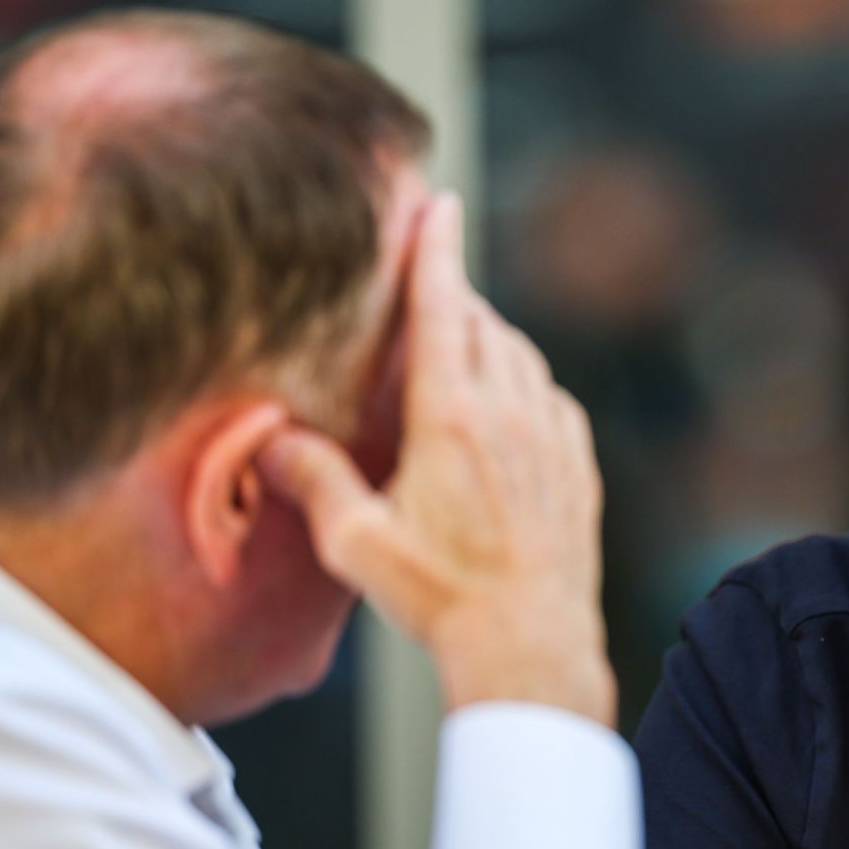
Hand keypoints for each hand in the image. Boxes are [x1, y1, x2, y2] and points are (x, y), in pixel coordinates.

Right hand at [258, 192, 613, 724]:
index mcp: (452, 417)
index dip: (437, 250)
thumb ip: (314, 479)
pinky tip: (507, 406)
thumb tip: (269, 437)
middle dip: (455, 298)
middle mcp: (511, 414)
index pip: (445, 307)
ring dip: (492, 340)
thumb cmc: (440, 597)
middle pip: (485, 324)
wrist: (532, 645)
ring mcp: (553, 438)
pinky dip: (525, 384)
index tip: (439, 204)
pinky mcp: (579, 467)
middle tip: (426, 291)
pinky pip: (552, 400)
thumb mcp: (358, 542)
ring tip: (458, 348)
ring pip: (524, 358)